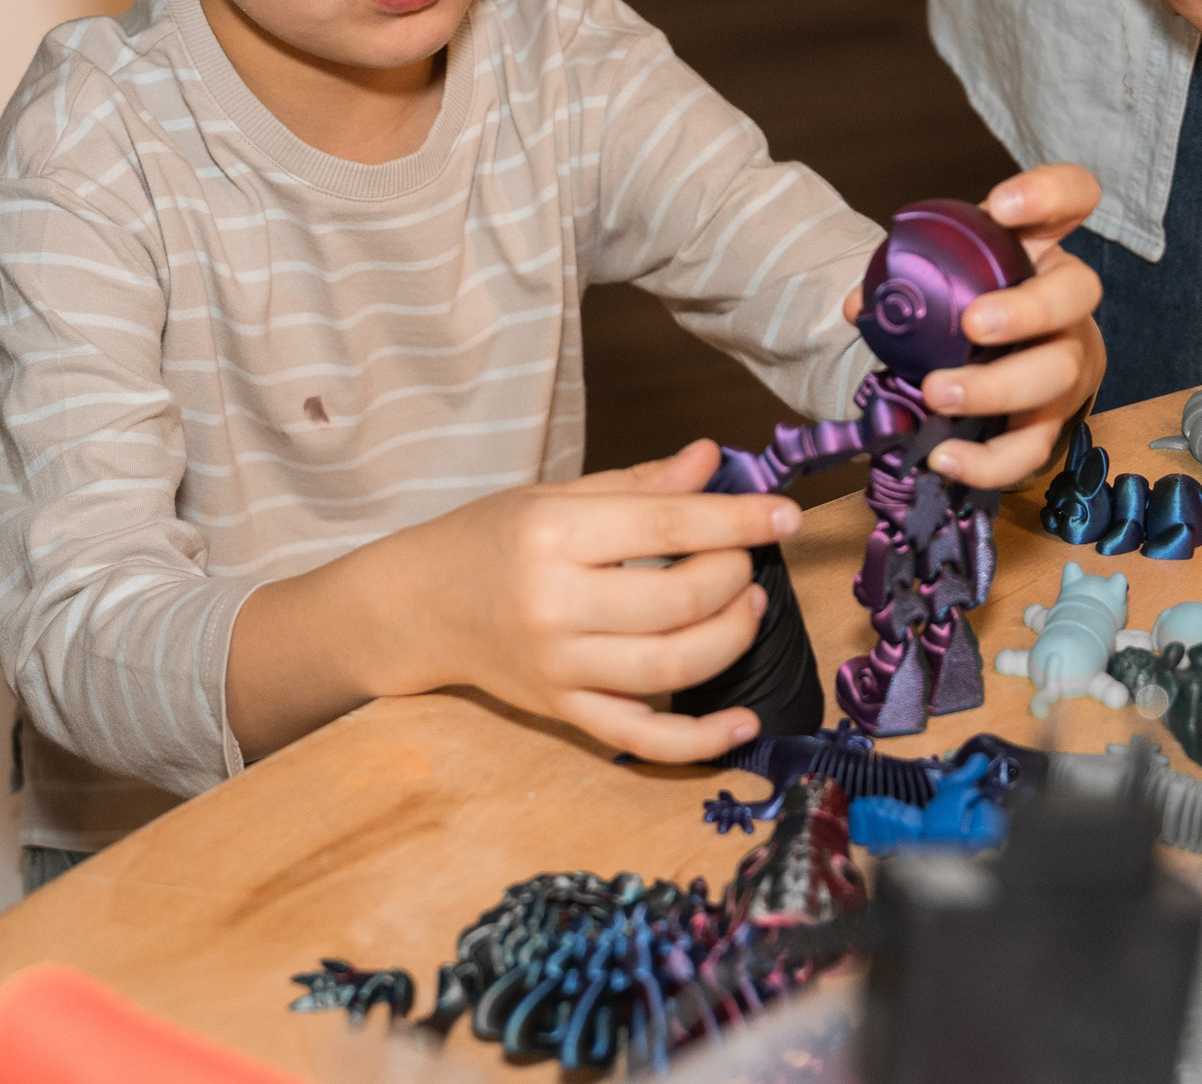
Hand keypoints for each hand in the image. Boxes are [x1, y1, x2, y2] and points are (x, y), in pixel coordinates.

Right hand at [227, 441, 801, 764]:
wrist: (417, 606)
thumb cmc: (488, 539)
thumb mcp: (555, 495)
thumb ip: (638, 485)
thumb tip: (713, 460)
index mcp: (552, 534)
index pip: (665, 526)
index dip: (736, 520)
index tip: (784, 514)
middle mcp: (554, 603)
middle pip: (677, 599)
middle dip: (733, 575)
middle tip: (745, 559)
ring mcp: (559, 666)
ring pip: (671, 665)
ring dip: (730, 636)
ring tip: (746, 608)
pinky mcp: (563, 710)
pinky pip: (642, 737)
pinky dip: (701, 740)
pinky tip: (744, 724)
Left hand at [846, 164, 1106, 487]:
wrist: (982, 362)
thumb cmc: (961, 304)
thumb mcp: (939, 276)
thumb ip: (903, 279)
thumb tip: (860, 306)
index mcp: (1040, 249)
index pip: (1072, 198)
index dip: (1049, 194)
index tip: (1001, 206)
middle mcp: (1067, 302)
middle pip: (1076, 295)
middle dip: (1027, 310)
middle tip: (973, 325)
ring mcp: (1067, 361)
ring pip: (1059, 374)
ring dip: (997, 387)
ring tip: (937, 393)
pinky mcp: (1051, 420)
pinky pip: (1031, 447)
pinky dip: (989, 460)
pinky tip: (945, 458)